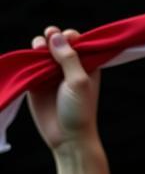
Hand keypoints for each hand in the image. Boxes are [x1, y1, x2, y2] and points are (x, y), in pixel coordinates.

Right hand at [26, 28, 100, 151]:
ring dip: (39, 45)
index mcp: (86, 67)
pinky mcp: (36, 80)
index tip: (69, 41)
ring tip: (40, 51)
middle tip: (50, 44)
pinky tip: (30, 59)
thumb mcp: (79, 82)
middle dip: (53, 37)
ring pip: (42, 48)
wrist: (67, 138)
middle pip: (58, 40)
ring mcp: (52, 73)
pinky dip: (28, 56)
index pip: (78, 41)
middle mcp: (69, 67)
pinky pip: (29, 61)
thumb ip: (69, 58)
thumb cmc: (80, 112)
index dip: (71, 37)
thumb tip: (56, 35)